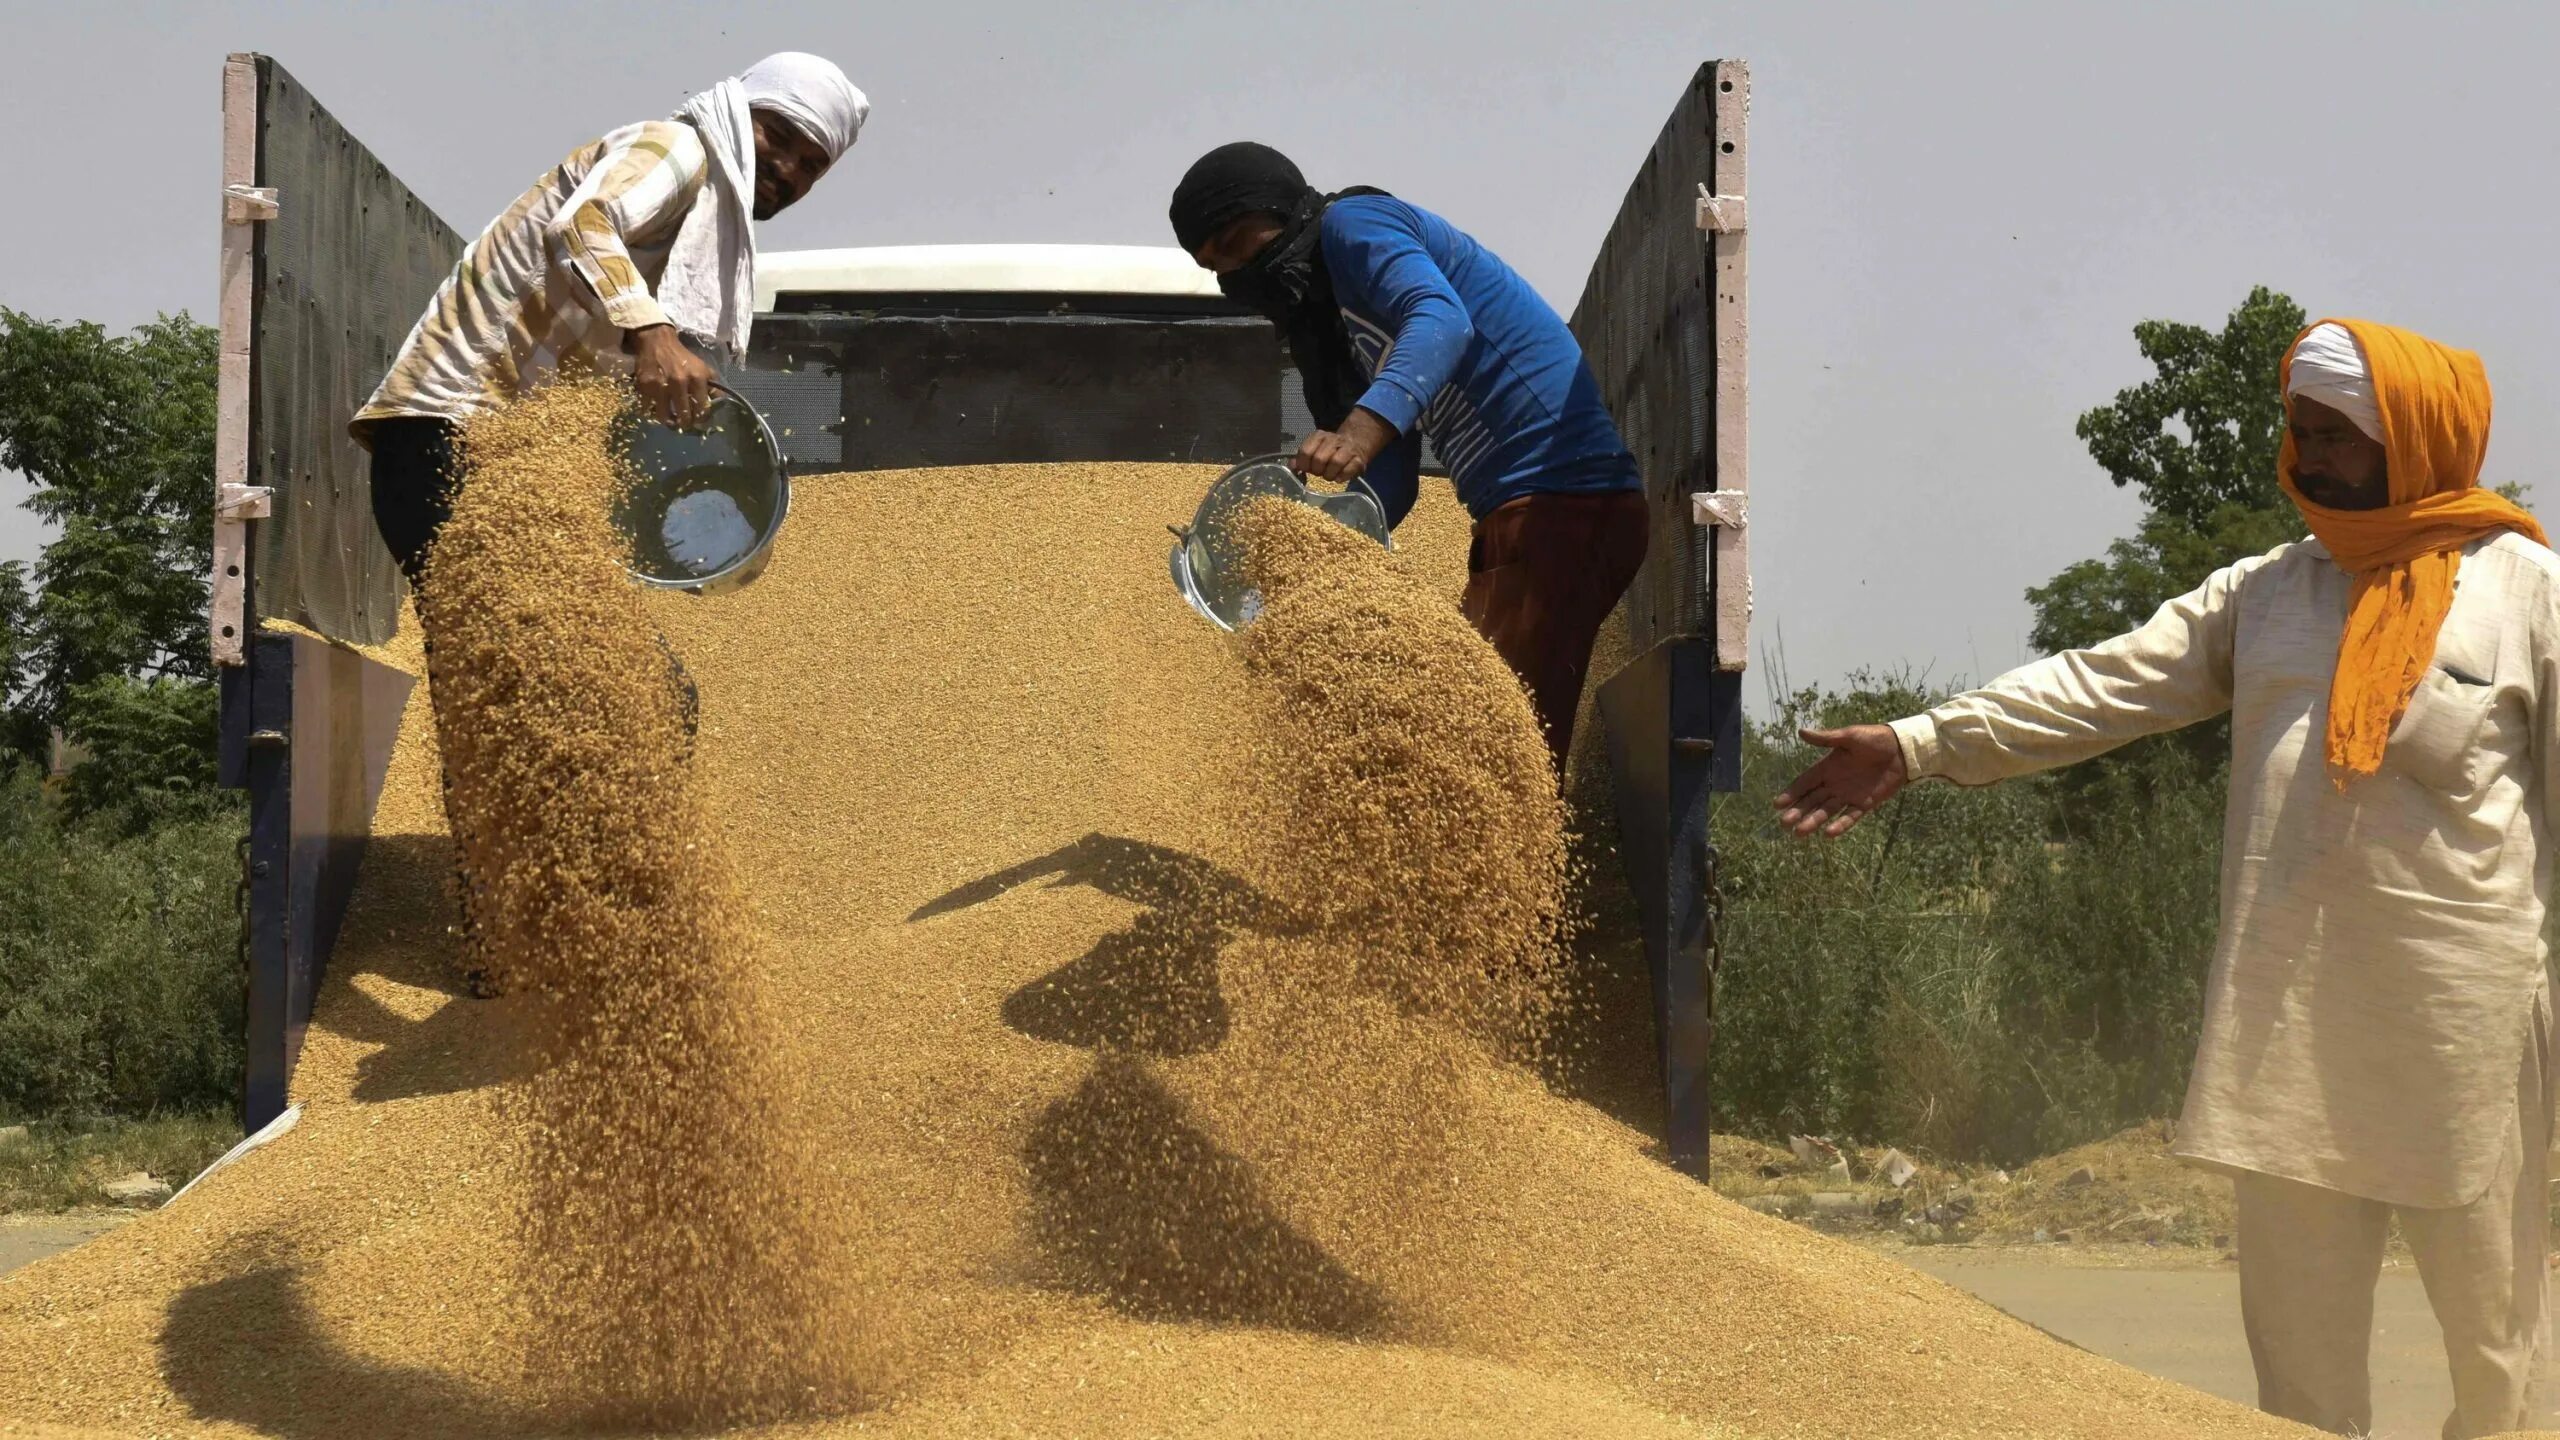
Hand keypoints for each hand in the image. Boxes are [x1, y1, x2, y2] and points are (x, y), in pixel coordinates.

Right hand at [630, 324, 715, 426]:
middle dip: (685, 424)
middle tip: (684, 423)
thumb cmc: (683, 358)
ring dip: (668, 422)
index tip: (699, 420)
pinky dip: (652, 411)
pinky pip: (648, 409)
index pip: (703, 409)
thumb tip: (720, 406)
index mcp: (697, 379)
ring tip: (671, 420)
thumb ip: (713, 387)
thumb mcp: (704, 369)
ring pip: (664, 417)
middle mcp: (679, 382)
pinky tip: (657, 408)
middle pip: (684, 416)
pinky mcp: (644, 386)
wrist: (658, 342)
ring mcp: (660, 385)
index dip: (701, 419)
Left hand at [1291, 407, 1396, 483]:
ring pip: (1335, 462)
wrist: (1355, 443)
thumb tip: (1292, 467)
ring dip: (1329, 474)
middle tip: (1319, 473)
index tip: (1306, 469)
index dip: (1303, 464)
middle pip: (1319, 458)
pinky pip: (1349, 470)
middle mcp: (1333, 439)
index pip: (1305, 451)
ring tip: (1328, 476)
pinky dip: (1341, 477)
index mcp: (1319, 436)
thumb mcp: (1314, 450)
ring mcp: (1348, 448)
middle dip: (1317, 470)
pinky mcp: (1359, 459)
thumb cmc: (1329, 451)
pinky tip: (1338, 478)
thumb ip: (1301, 458)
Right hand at [1774, 724, 1907, 836]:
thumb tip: (1801, 732)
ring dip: (1813, 821)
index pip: (1805, 783)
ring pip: (1826, 811)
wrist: (1901, 750)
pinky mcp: (1864, 804)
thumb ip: (1827, 738)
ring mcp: (1848, 795)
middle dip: (1798, 811)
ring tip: (1799, 833)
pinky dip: (1840, 825)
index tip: (1777, 805)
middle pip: (1812, 800)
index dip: (1791, 793)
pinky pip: (1850, 817)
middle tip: (1784, 823)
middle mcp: (1834, 783)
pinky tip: (1828, 834)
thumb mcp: (1849, 737)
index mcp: (1827, 767)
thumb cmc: (1874, 739)